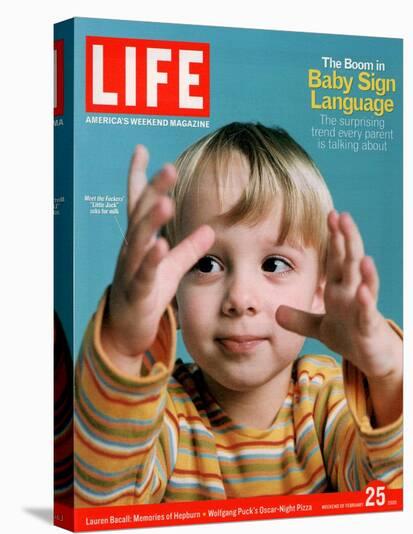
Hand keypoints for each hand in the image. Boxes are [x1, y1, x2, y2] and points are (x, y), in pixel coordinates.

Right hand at [101, 145, 214, 371]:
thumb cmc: (147, 294)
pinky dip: (151, 259)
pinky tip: (160, 245)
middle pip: (141, 215)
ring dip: (151, 220)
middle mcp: (131, 250)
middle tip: (169, 168)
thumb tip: (211, 229)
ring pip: (138, 241)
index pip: (139, 204)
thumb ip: (189, 248)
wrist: (126, 330)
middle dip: (154, 190)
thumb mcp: (171, 268)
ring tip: (166, 202)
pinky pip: (142, 274)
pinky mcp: (136, 292)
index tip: (141, 150)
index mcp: (140, 242)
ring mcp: (130, 270)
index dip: (139, 178)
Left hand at [276, 211, 401, 381]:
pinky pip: (366, 313)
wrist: (371, 359)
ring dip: (361, 267)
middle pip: (349, 262)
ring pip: (363, 283)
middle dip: (347, 240)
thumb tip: (275, 313)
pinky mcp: (368, 327)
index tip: (330, 215)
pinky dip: (364, 301)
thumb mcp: (319, 327)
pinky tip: (361, 289)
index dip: (333, 238)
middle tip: (342, 216)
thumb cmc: (350, 336)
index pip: (336, 259)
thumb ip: (299, 319)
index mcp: (339, 290)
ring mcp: (362, 309)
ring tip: (359, 252)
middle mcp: (352, 294)